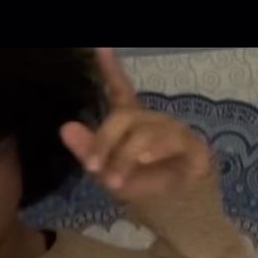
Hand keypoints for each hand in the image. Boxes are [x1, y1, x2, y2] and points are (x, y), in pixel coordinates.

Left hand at [60, 48, 211, 203]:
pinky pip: (173, 140)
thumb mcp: (108, 172)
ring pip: (145, 132)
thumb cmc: (143, 185)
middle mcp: (151, 120)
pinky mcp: (192, 145)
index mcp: (131, 122)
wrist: (176, 210)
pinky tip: (145, 160)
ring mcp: (173, 130)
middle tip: (92, 167)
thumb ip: (88, 151)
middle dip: (105, 140)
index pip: (120, 90)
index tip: (100, 47)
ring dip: (125, 156)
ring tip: (114, 181)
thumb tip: (65, 127)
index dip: (110, 69)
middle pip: (125, 116)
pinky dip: (155, 149)